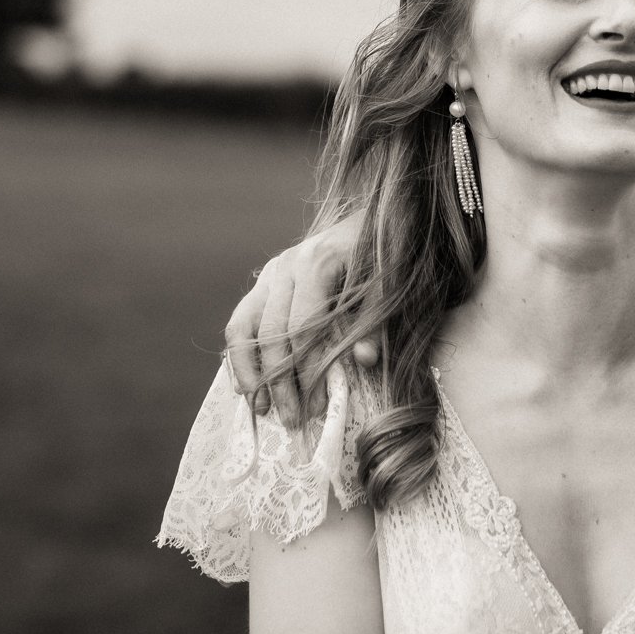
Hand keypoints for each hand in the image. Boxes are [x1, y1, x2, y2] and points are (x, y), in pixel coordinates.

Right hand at [223, 211, 376, 427]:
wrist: (379, 214)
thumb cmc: (389, 250)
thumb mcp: (393, 282)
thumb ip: (377, 320)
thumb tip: (364, 361)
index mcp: (317, 263)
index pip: (303, 329)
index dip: (307, 371)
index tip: (316, 408)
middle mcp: (286, 265)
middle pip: (271, 333)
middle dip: (279, 382)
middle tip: (291, 420)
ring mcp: (272, 272)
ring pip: (244, 325)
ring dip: (249, 370)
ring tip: (260, 406)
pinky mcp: (267, 280)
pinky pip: (242, 320)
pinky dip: (241, 353)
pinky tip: (248, 382)